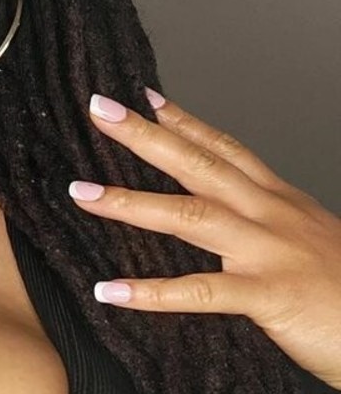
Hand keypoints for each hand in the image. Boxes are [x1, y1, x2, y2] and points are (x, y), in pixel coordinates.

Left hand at [67, 89, 340, 389]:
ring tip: (82, 193)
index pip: (227, 150)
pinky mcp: (269, 295)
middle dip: (146, 136)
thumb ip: (272, 229)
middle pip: (199, 165)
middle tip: (100, 109)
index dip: (187, 122)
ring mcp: (269, 253)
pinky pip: (199, 292)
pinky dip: (150, 292)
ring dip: (130, 203)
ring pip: (189, 216)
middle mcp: (272, 216)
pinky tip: (110, 290)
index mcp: (281, 203)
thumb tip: (237, 224)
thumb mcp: (312, 244)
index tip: (148, 98)